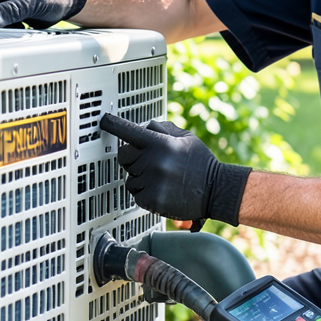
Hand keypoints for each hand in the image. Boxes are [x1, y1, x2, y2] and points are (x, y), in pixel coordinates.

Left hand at [100, 113, 250, 225]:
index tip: (104, 120)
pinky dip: (145, 193)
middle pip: (123, 155)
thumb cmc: (200, 163)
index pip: (129, 131)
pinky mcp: (152, 200)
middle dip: (132, 157)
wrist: (216, 190)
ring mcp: (152, 182)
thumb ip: (162, 129)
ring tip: (162, 178)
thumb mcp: (185, 137)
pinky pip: (136, 195)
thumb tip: (143, 127)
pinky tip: (162, 189)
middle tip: (149, 160)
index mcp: (161, 143)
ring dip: (140, 177)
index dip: (113, 124)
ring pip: (129, 178)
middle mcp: (154, 161)